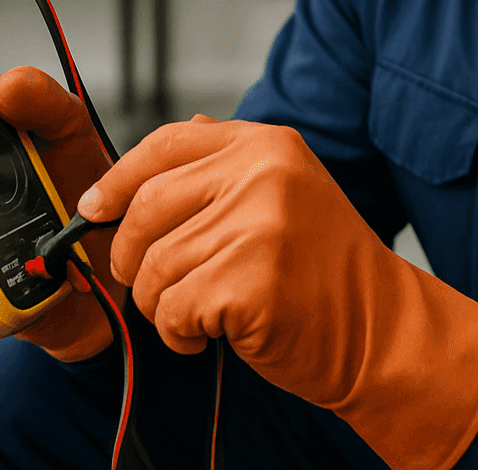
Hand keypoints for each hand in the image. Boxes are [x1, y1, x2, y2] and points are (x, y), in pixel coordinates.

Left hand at [79, 116, 477, 469]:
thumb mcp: (286, 193)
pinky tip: (217, 333)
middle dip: (129, 255)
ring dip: (162, 305)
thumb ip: (223, 168)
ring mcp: (259, 225)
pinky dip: (181, 333)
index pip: (167, 143)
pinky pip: (173, 310)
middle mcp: (264, 174)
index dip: (119, 178)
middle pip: (146, 207)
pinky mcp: (251, 281)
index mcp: (267, 145)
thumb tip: (150, 161)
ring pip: (154, 266)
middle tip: (144, 283)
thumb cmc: (327, 272)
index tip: (95, 207)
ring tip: (203, 313)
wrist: (383, 330)